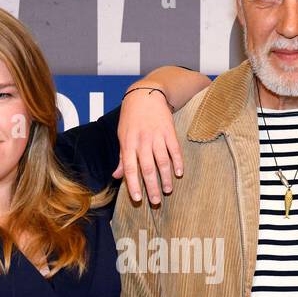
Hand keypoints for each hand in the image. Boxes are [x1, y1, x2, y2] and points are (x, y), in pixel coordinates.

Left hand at [113, 87, 182, 205]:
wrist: (145, 94)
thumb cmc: (131, 117)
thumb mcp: (122, 135)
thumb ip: (122, 157)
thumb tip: (117, 176)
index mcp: (128, 144)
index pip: (130, 169)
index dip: (133, 185)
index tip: (138, 199)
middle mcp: (142, 141)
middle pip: (148, 169)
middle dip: (152, 187)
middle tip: (156, 202)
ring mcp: (156, 136)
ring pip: (162, 162)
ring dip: (166, 178)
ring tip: (167, 190)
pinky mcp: (169, 131)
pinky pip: (175, 150)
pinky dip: (178, 162)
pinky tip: (180, 173)